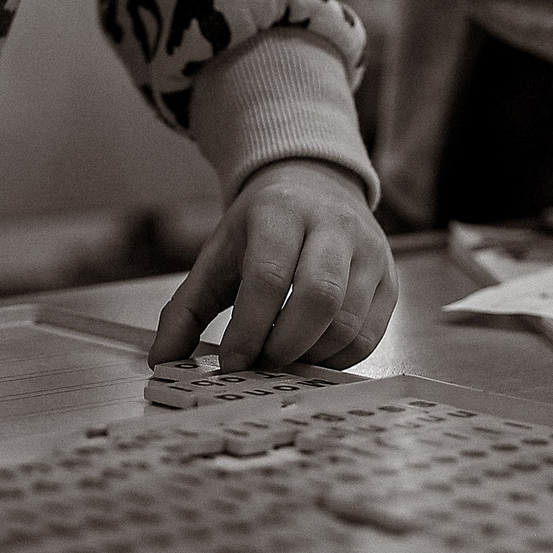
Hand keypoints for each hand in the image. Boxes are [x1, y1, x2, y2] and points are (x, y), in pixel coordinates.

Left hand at [151, 159, 397, 371]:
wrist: (315, 187)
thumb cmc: (262, 230)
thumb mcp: (216, 258)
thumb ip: (185, 311)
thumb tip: (162, 360)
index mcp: (281, 212)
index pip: (269, 278)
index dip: (249, 329)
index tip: (232, 363)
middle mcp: (334, 226)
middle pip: (318, 300)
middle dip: (284, 346)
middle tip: (260, 364)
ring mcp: (370, 252)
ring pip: (348, 323)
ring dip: (311, 356)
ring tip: (282, 359)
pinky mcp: (390, 280)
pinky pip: (370, 335)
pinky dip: (337, 358)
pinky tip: (310, 354)